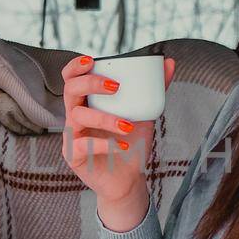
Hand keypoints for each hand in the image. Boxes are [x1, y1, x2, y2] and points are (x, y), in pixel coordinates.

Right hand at [60, 53, 176, 205]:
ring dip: (105, 118)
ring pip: (79, 116)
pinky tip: (124, 146)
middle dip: (90, 84)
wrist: (130, 178)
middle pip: (70, 90)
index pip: (71, 78)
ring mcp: (72, 136)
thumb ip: (153, 89)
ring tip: (128, 125)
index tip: (91, 60)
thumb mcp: (144, 113)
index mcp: (87, 102)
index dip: (75, 66)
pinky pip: (84, 145)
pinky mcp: (73, 156)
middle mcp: (76, 115)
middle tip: (115, 87)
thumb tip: (169, 62)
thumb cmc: (132, 143)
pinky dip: (106, 144)